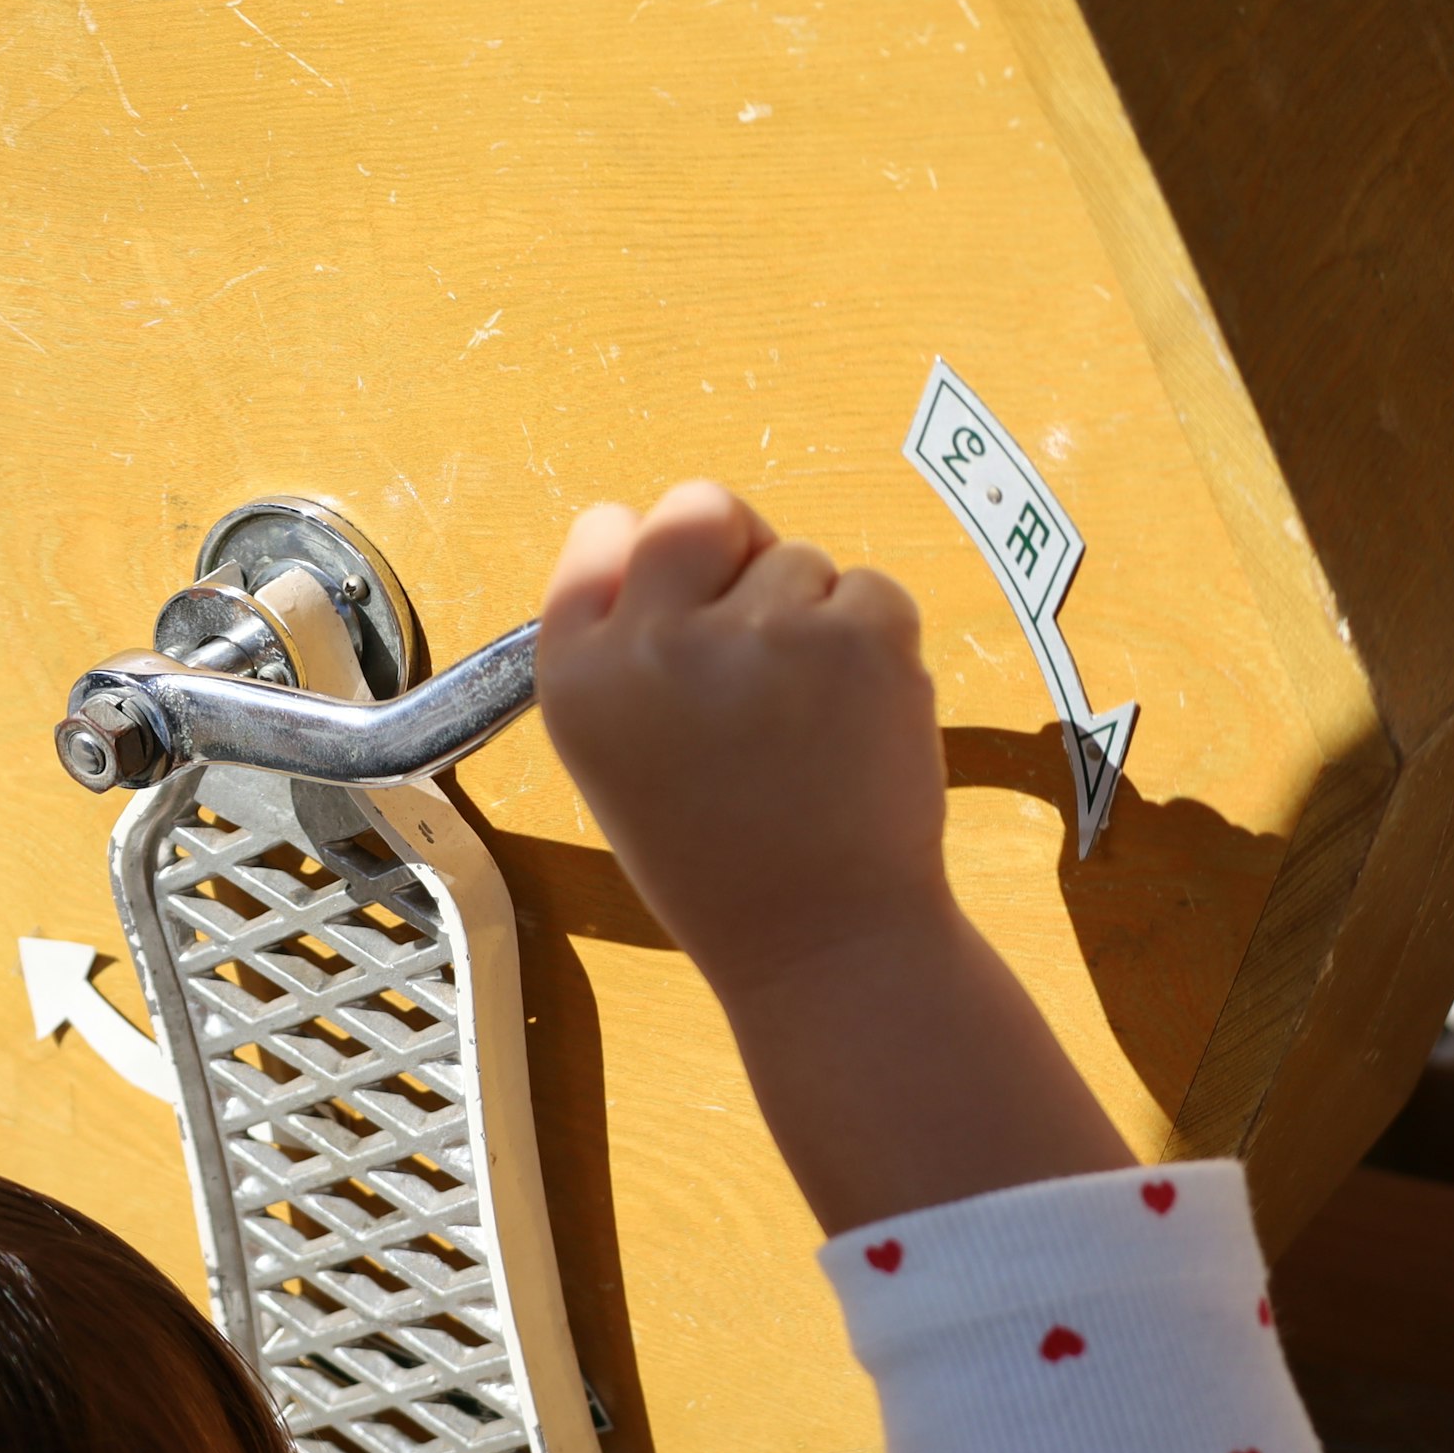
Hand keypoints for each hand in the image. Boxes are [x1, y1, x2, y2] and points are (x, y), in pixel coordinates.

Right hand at [536, 485, 1128, 1231]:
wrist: (823, 943)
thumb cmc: (720, 862)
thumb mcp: (618, 760)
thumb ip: (627, 653)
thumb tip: (675, 541)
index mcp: (579, 676)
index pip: (602, 535)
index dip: (654, 568)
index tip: (682, 610)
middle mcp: (658, 642)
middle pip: (697, 509)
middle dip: (732, 549)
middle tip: (761, 636)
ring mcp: (763, 631)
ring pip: (798, 558)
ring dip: (811, 618)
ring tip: (809, 724)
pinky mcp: (859, 632)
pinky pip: (870, 589)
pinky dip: (875, 642)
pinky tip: (857, 723)